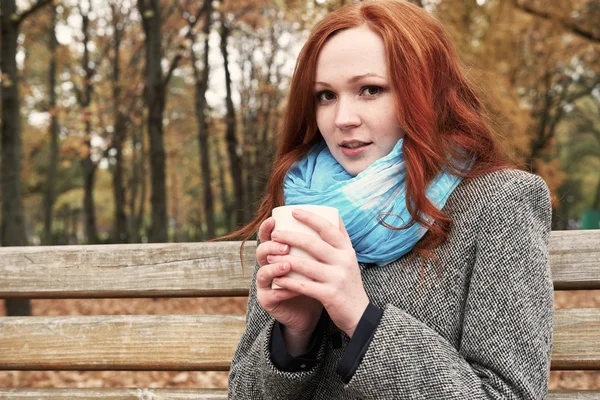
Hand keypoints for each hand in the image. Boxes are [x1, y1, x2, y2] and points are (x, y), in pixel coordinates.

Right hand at [255, 217, 322, 351]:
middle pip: (261, 251)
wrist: (312, 311)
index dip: (266, 228)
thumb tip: (337, 216)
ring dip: (274, 267)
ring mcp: (266, 285)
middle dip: (272, 247)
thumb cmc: (315, 280)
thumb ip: (321, 240)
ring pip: (262, 272)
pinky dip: (283, 290)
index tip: (273, 220)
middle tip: (285, 246)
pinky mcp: (268, 301)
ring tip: (287, 265)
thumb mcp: (318, 260)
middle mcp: (268, 266)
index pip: (267, 236)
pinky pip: (272, 294)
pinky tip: (294, 288)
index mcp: (278, 253)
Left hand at [268, 209, 369, 337]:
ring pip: (305, 265)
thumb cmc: (349, 283)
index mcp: (347, 250)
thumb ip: (342, 239)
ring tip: (269, 257)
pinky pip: (304, 286)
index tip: (294, 211)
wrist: (359, 314)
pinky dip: (288, 282)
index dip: (310, 218)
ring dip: (284, 260)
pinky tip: (277, 279)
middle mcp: (343, 261)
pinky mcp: (329, 295)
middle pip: (313, 244)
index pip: (328, 228)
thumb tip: (334, 214)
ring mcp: (337, 278)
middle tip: (275, 234)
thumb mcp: (350, 258)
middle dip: (290, 237)